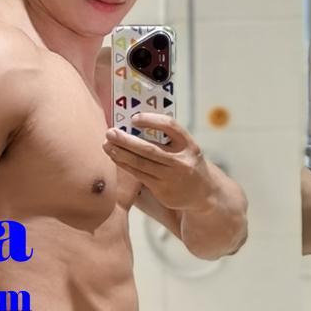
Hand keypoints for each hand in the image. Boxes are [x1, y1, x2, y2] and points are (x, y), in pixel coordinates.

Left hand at [102, 112, 216, 211]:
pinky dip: (125, 166)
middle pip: (149, 149)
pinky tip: (115, 158)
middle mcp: (181, 161)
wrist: (204, 193)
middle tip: (110, 132)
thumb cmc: (188, 163)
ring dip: (121, 154)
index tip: (134, 118)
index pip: (170, 126)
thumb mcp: (186, 148)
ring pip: (141, 164)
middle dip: (126, 140)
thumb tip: (134, 125)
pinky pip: (140, 176)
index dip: (151, 120)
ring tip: (107, 145)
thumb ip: (167, 138)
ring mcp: (171, 177)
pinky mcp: (163, 191)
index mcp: (188, 144)